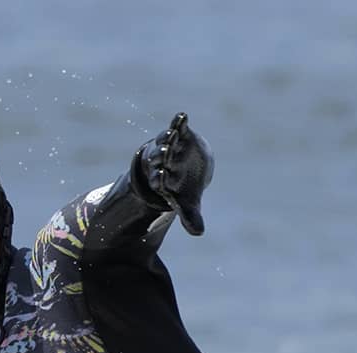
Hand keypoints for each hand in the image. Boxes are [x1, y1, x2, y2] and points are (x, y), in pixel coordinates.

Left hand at [135, 112, 213, 234]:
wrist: (189, 167)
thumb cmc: (186, 188)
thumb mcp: (189, 205)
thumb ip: (191, 218)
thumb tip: (198, 233)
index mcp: (162, 180)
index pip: (158, 180)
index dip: (158, 178)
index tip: (160, 177)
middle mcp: (163, 162)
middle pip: (159, 159)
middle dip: (160, 156)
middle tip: (163, 153)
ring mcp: (171, 146)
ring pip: (166, 142)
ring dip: (168, 138)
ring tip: (171, 135)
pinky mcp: (180, 134)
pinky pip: (178, 127)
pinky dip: (179, 122)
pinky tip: (182, 116)